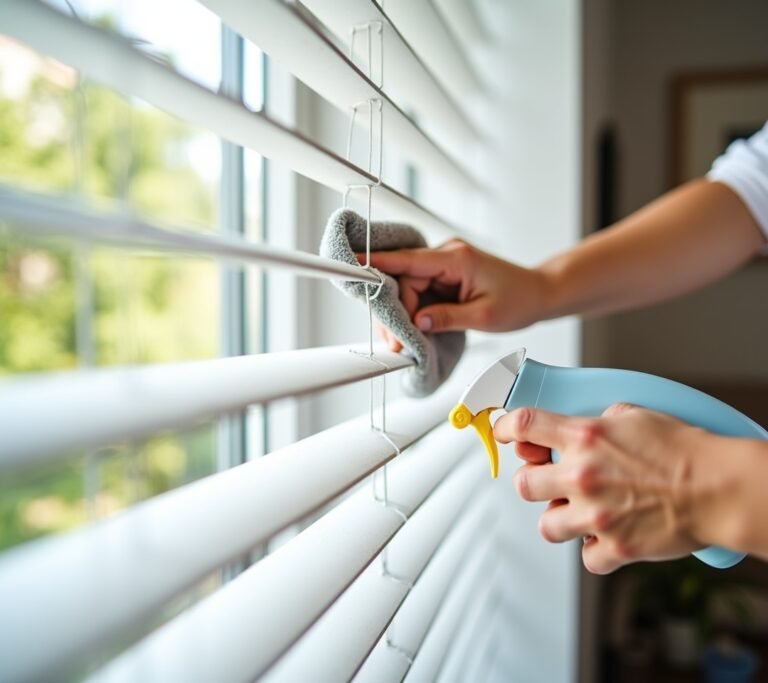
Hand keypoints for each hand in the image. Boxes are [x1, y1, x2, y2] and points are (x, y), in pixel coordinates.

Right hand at [362, 240, 552, 351]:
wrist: (539, 293)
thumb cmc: (519, 301)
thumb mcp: (484, 316)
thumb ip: (448, 317)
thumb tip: (417, 322)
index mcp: (457, 259)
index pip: (409, 261)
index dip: (379, 263)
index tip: (353, 266)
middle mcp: (447, 256)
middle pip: (404, 279)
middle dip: (395, 310)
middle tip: (395, 344)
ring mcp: (445, 265)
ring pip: (409, 287)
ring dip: (403, 313)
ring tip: (403, 343)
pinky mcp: (445, 276)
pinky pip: (420, 291)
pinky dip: (414, 311)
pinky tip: (414, 330)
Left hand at [493, 403, 717, 573]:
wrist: (718, 489)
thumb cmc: (683, 450)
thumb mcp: (634, 415)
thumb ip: (598, 421)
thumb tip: (582, 426)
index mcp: (584, 437)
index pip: (523, 425)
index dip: (505, 428)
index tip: (504, 434)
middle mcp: (582, 475)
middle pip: (523, 483)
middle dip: (534, 481)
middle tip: (552, 481)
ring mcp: (595, 515)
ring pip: (546, 525)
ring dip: (560, 518)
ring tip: (582, 511)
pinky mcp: (614, 547)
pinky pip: (587, 557)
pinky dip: (596, 549)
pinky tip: (609, 535)